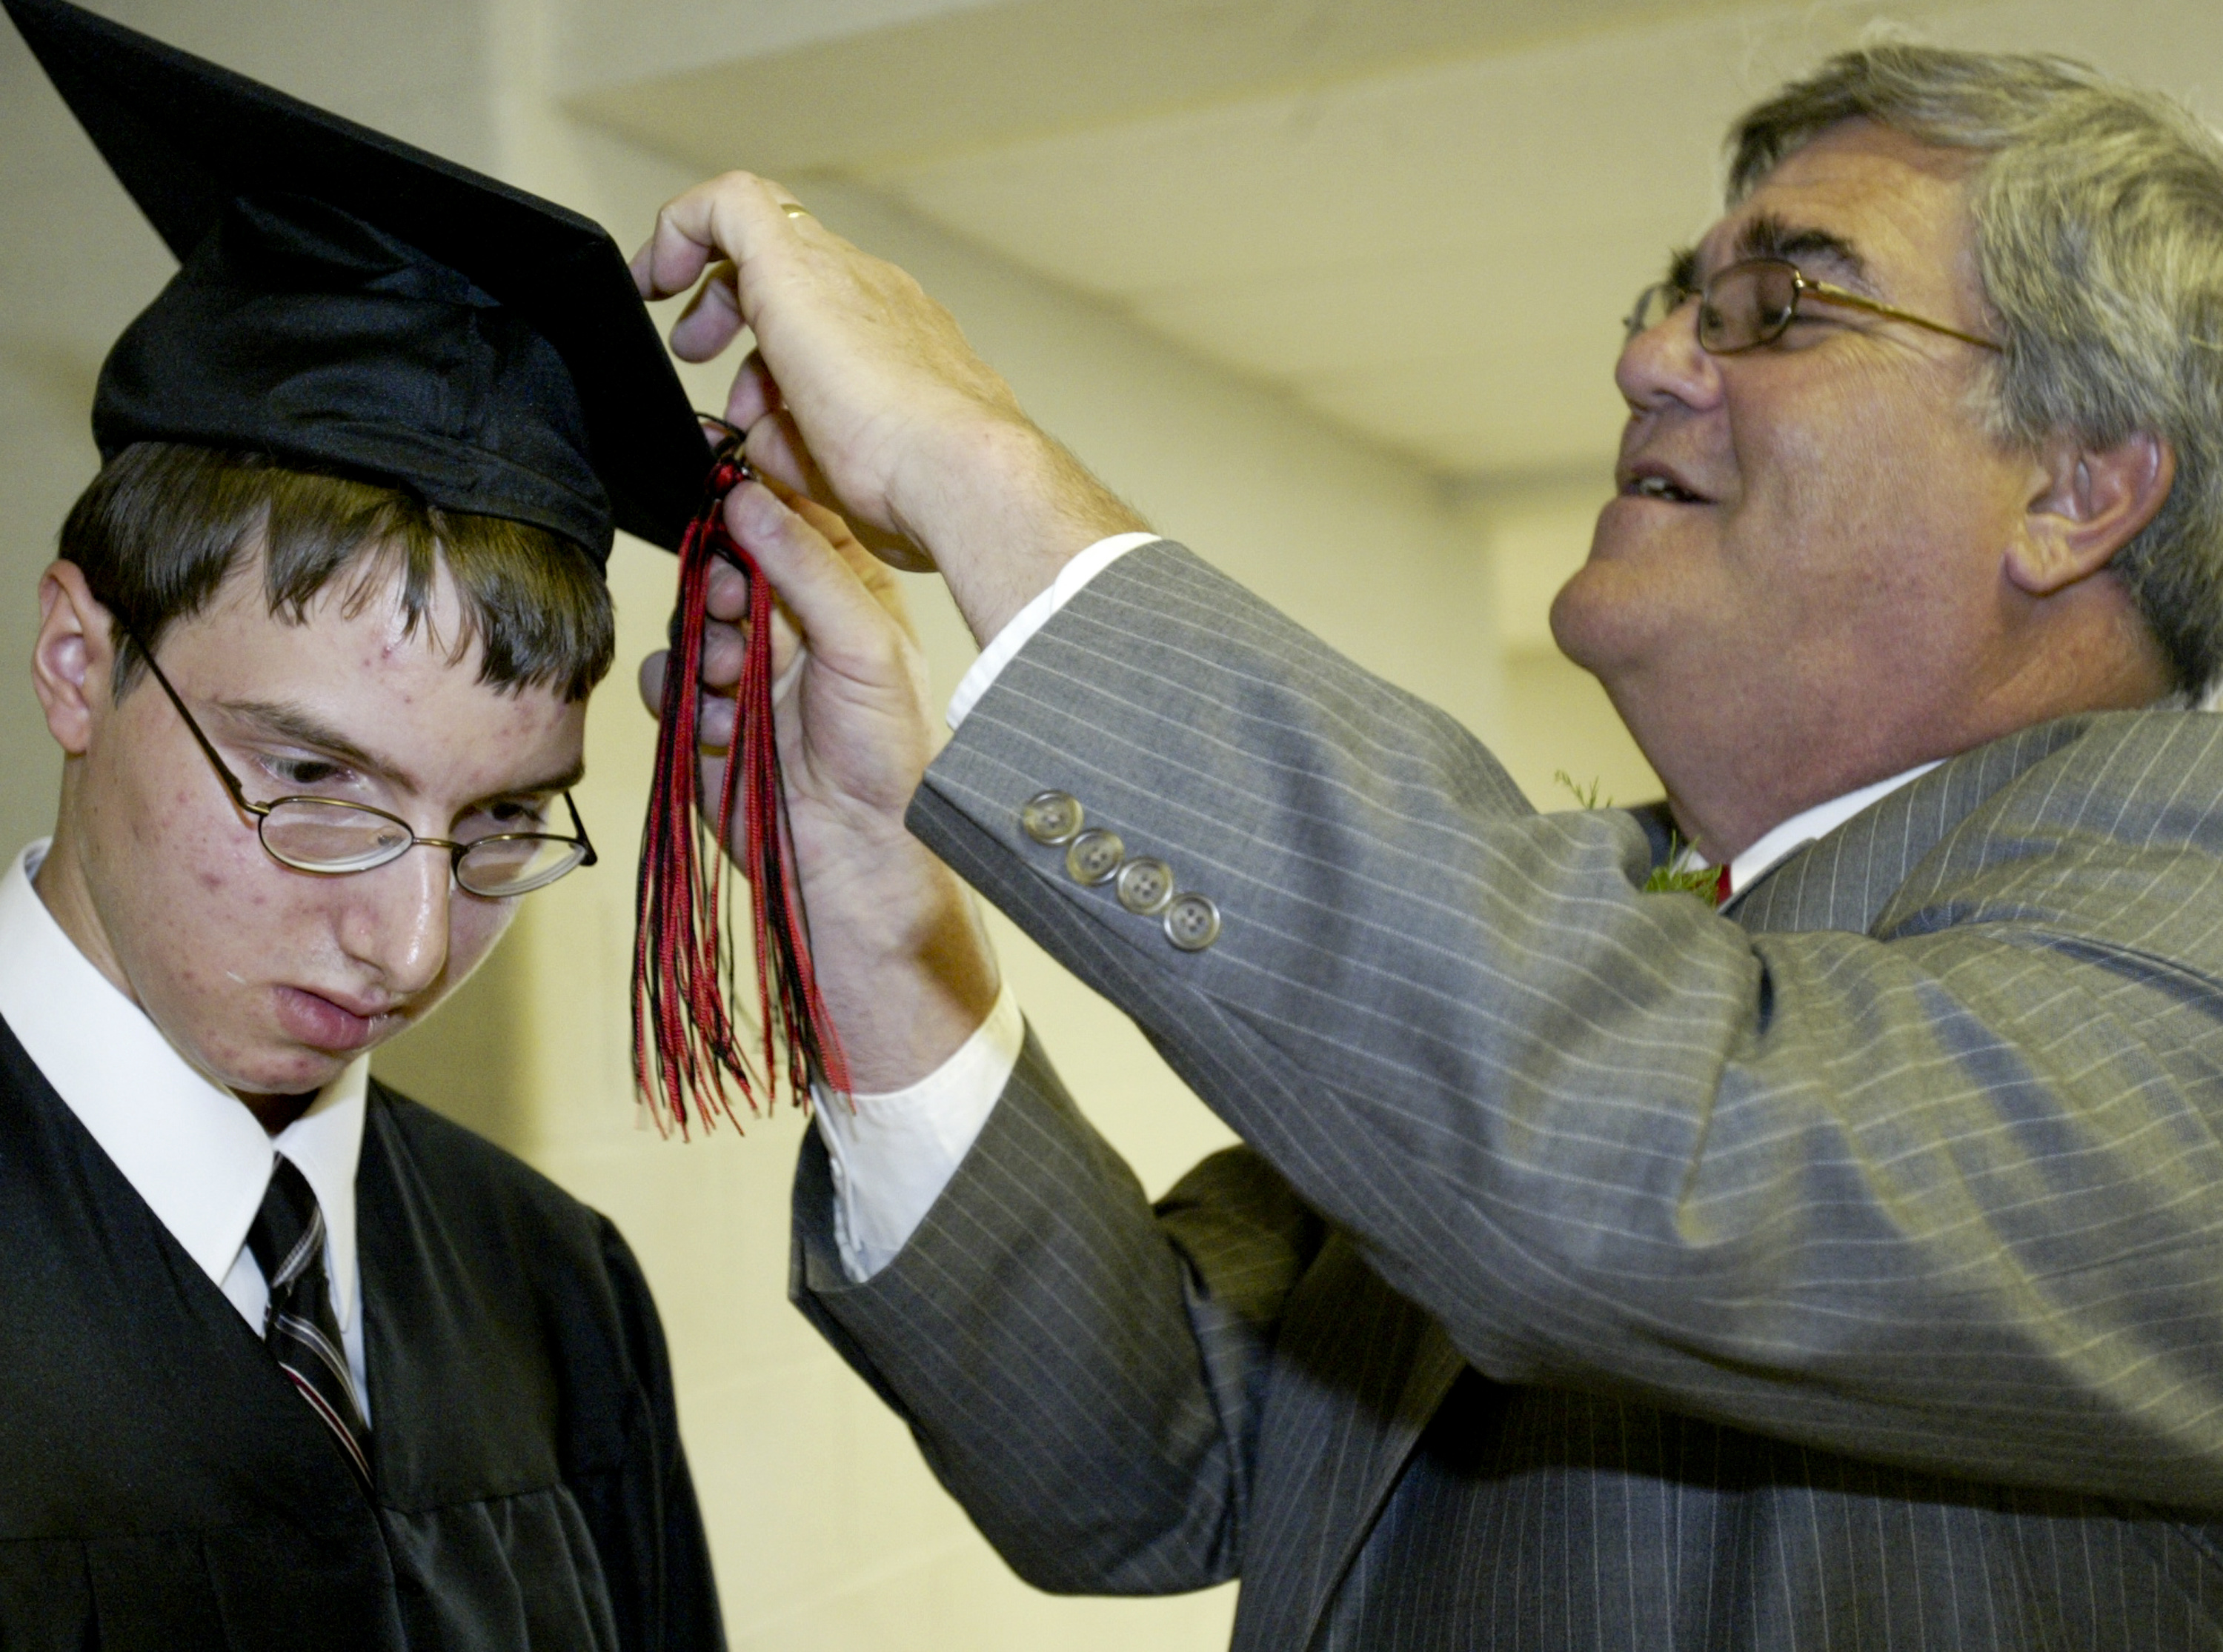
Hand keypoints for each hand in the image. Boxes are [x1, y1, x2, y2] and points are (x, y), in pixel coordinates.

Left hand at [632, 171, 1147, 642]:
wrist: (956, 467)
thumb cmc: (919, 491)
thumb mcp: (842, 477)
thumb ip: (800, 449)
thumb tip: (758, 441)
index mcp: (902, 344)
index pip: (834, 318)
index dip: (779, 340)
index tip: (741, 380)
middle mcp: (880, 296)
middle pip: (796, 277)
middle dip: (738, 314)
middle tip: (698, 357)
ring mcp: (845, 273)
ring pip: (767, 246)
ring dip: (717, 295)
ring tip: (687, 349)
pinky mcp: (795, 260)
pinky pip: (731, 204)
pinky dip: (686, 226)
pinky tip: (657, 275)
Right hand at [638, 481, 1000, 1091]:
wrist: (848, 853)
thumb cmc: (883, 755)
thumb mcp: (863, 645)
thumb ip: (807, 567)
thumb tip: (749, 498)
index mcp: (843, 594)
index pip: (789, 520)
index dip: (751, 498)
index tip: (720, 479)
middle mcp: (792, 624)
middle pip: (726, 560)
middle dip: (720, 578)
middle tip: (731, 600)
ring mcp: (744, 668)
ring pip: (690, 617)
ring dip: (704, 643)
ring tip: (735, 677)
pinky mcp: (705, 713)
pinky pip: (665, 678)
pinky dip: (684, 697)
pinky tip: (724, 728)